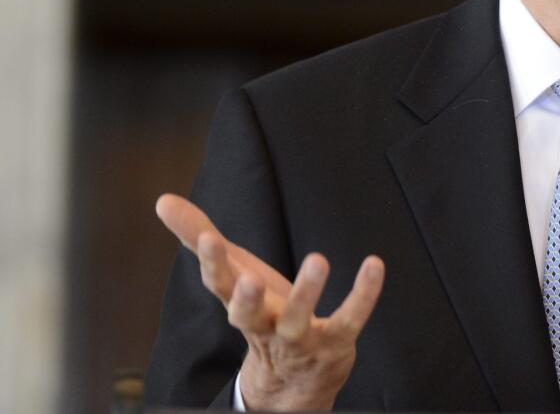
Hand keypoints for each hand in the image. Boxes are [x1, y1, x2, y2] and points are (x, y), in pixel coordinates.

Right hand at [155, 193, 385, 410]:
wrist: (291, 383)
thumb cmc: (261, 314)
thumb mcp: (233, 274)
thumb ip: (199, 237)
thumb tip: (162, 201)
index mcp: (239, 305)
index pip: (219, 285)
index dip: (212, 263)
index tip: (208, 238)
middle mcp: (264, 325)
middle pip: (248, 316)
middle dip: (246, 299)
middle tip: (250, 278)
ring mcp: (298, 339)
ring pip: (296, 322)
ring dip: (305, 294)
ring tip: (318, 261)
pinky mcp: (334, 343)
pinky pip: (350, 319)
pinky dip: (363, 294)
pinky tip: (374, 265)